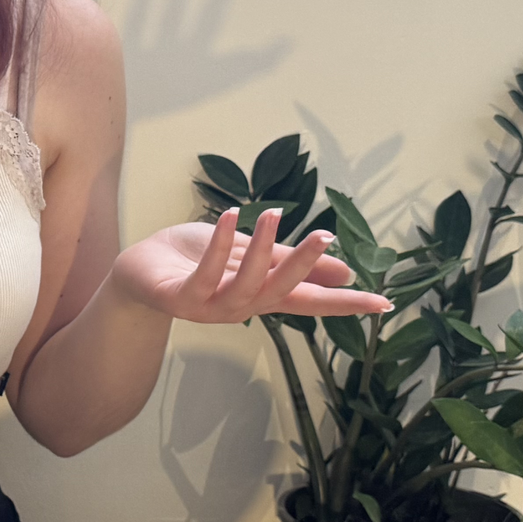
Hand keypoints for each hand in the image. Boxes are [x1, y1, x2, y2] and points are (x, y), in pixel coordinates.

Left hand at [112, 209, 393, 325]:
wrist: (138, 270)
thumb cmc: (194, 259)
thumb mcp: (248, 254)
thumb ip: (289, 262)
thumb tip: (344, 271)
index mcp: (261, 295)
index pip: (311, 302)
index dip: (346, 304)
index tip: (383, 303)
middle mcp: (241, 307)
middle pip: (281, 292)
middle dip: (304, 266)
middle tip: (327, 238)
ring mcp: (210, 307)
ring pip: (246, 286)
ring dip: (262, 250)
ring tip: (275, 214)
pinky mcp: (180, 298)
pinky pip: (205, 273)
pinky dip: (219, 246)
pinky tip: (230, 217)